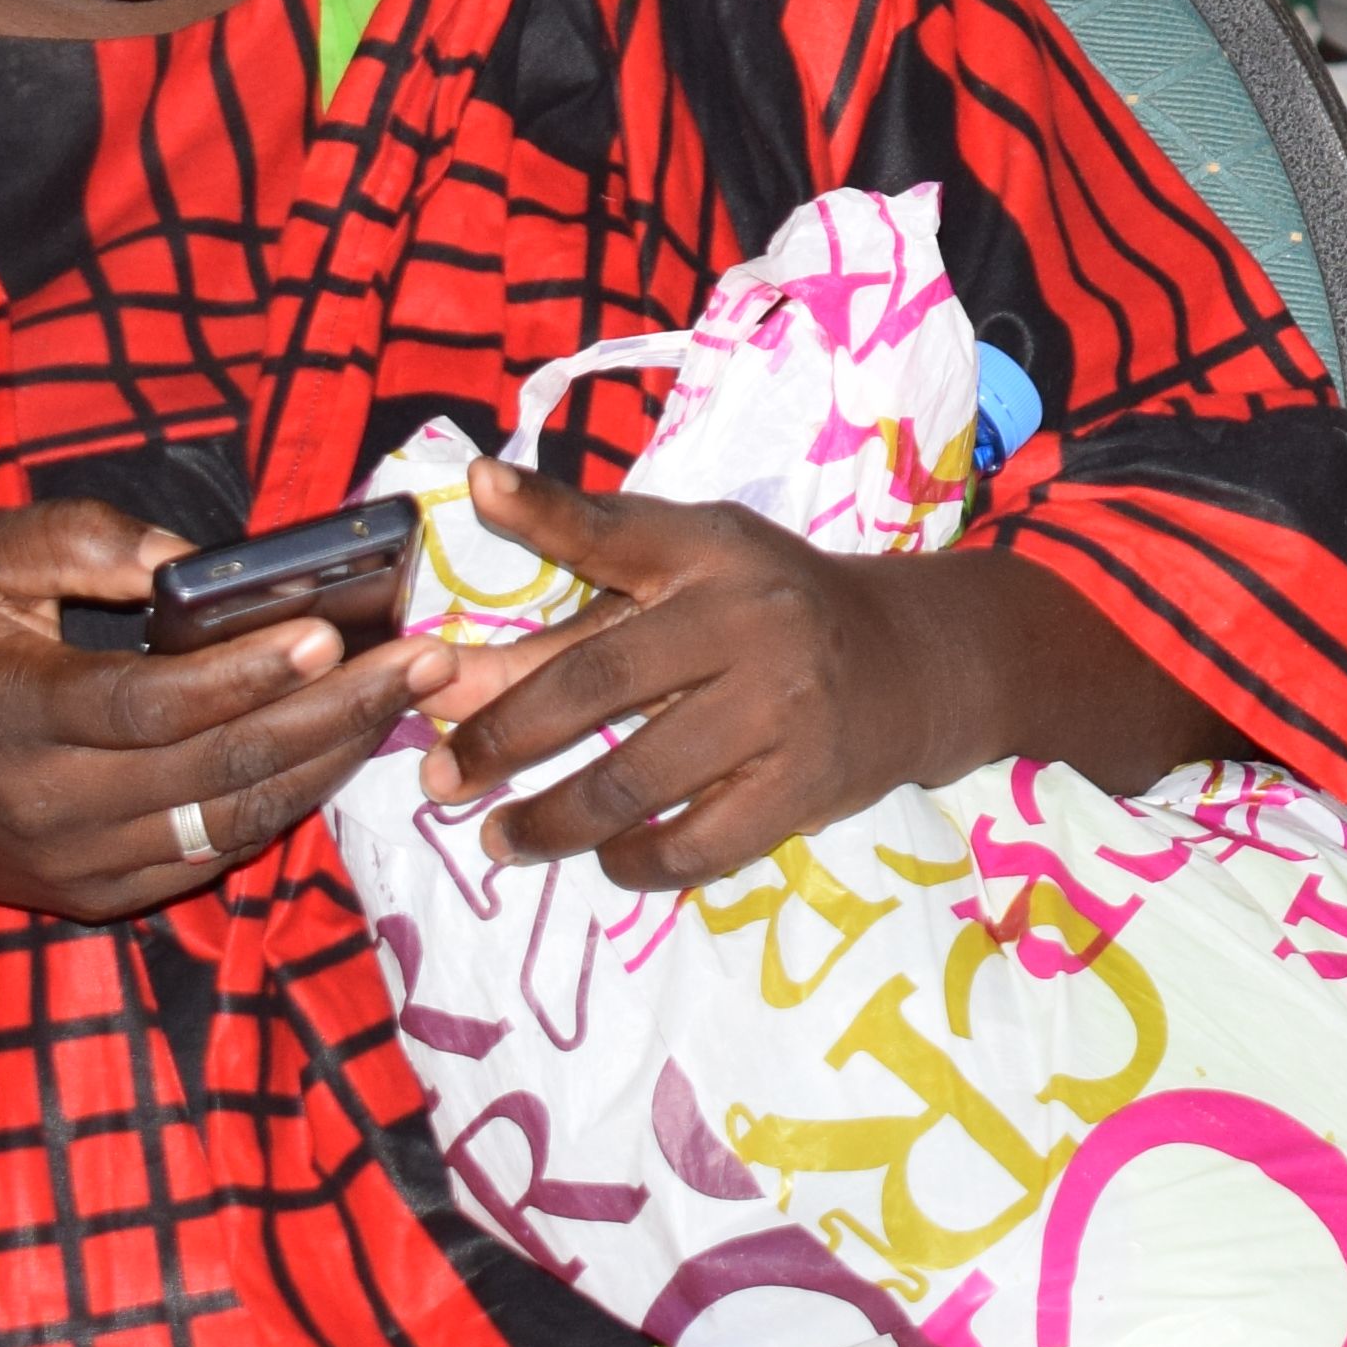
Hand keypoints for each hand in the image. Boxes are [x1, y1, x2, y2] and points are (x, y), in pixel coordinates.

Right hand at [0, 499, 443, 920]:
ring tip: (410, 696)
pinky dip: (287, 802)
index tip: (326, 635)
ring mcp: (75, 863)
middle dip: (334, 711)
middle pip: (216, 769)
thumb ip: (77, 538)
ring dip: (331, 758)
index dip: (242, 675)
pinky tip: (343, 745)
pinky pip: (214, 855)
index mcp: (11, 713)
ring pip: (230, 820)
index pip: (149, 706)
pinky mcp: (97, 896)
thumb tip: (190, 556)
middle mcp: (47, 803)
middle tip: (426, 658)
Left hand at [417, 459, 981, 892]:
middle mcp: (748, 615)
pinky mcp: (805, 783)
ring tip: (501, 836)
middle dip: (503, 736)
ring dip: (551, 820)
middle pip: (599, 680)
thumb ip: (560, 636)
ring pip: (636, 779)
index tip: (481, 485)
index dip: (546, 509)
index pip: (618, 529)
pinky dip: (634, 860)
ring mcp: (782, 703)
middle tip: (441, 776)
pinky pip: (695, 842)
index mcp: (710, 552)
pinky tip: (607, 857)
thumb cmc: (763, 619)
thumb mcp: (677, 595)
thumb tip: (440, 684)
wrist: (907, 661)